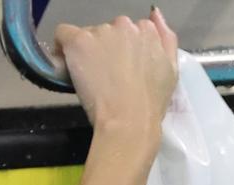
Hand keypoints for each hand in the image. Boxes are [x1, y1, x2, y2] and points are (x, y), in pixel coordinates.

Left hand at [53, 7, 177, 135]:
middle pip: (108, 30)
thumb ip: (166, 39)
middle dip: (107, 47)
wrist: (130, 120)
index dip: (123, 49)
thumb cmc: (152, 103)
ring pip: (88, 35)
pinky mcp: (79, 41)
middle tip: (107, 74)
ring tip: (92, 77)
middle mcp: (125, 25)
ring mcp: (101, 32)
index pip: (129, 30)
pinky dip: (62, 48)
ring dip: (88, 50)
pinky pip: (63, 34)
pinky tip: (68, 65)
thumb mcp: (171, 70)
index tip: (120, 66)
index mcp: (147, 31)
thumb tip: (155, 14)